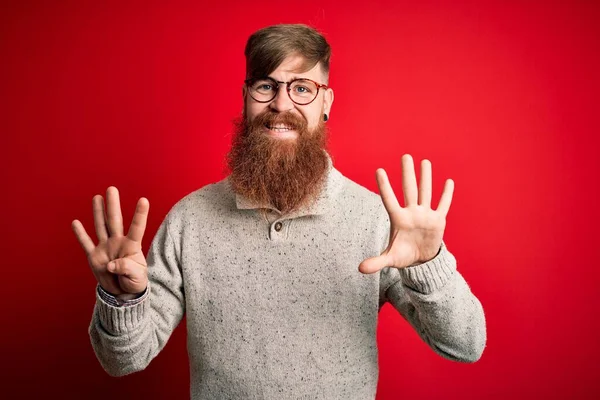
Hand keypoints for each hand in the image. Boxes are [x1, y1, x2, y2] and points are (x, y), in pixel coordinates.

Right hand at [72, 186, 149, 296]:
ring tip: (97, 197)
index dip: (140, 215)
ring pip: (101, 227)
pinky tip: (76, 222)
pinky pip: (86, 244)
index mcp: (132, 246)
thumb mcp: (137, 277)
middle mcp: (118, 243)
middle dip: (113, 205)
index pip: (137, 228)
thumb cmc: (135, 281)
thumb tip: (111, 265)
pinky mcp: (94, 257)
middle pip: (115, 221)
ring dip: (98, 213)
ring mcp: (105, 248)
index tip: (143, 200)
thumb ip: (126, 269)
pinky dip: (81, 234)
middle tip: (112, 189)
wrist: (123, 292)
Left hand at [359, 154, 453, 273]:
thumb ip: (376, 261)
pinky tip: (448, 181)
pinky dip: (446, 195)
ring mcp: (425, 215)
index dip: (385, 187)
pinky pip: (443, 205)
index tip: (379, 171)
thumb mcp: (390, 259)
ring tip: (425, 162)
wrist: (420, 261)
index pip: (389, 200)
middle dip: (408, 173)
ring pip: (426, 192)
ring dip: (426, 177)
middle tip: (406, 156)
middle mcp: (411, 213)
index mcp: (398, 219)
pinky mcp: (438, 220)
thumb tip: (359, 269)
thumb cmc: (403, 256)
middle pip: (409, 189)